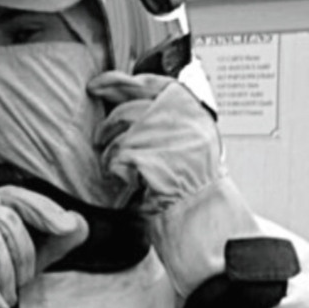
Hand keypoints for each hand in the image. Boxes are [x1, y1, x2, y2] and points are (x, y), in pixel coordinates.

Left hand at [89, 70, 257, 298]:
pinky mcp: (155, 159)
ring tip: (118, 166)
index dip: (120, 81)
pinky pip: (118, 157)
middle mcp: (186, 119)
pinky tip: (126, 181)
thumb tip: (128, 100)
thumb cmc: (197, 193)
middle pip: (131, 103)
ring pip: (121, 131)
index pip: (153, 83)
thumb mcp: (190, 144)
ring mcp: (171, 137)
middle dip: (108, 115)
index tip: (100, 84)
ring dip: (111, 151)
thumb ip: (166, 120)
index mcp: (196, 112)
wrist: (209, 226)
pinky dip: (115, 170)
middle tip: (99, 127)